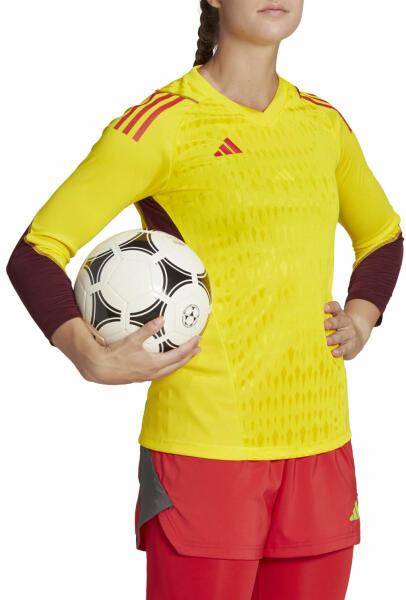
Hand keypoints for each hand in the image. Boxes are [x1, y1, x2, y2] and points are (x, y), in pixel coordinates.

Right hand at [84, 316, 201, 384]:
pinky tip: (165, 360)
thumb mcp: (132, 340)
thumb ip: (148, 329)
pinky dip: (169, 365)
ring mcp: (148, 376)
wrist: (101, 369)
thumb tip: (162, 318)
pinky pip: (161, 372)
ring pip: (170, 370)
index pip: (179, 355)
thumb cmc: (115, 355)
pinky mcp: (141, 377)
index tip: (198, 338)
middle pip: (178, 364)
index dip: (190, 347)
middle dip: (189, 355)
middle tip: (198, 348)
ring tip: (187, 355)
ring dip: (180, 362)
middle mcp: (154, 372)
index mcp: (155, 364)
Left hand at [324, 300, 370, 359]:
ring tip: (327, 341)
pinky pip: (345, 348)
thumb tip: (304, 320)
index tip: (325, 307)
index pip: (336, 308)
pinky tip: (334, 352)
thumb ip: (322, 319)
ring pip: (342, 335)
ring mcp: (349, 334)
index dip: (331, 307)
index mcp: (339, 314)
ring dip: (334, 338)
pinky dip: (340, 351)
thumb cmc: (339, 327)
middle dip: (332, 323)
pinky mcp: (351, 346)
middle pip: (339, 321)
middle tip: (325, 325)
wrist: (358, 336)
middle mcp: (345, 323)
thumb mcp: (334, 320)